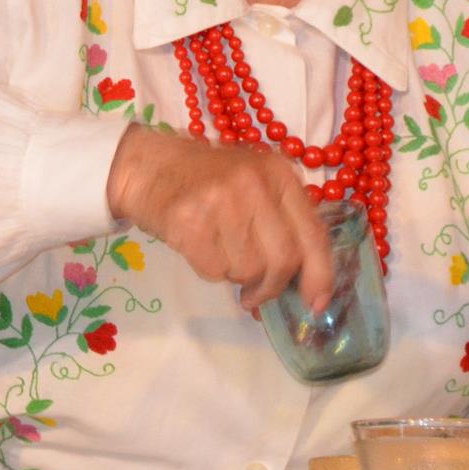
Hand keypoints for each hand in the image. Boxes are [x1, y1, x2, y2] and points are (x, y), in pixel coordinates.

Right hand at [104, 125, 333, 313]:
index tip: (316, 303)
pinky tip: (199, 248)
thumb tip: (309, 288)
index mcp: (278, 174)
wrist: (148, 167)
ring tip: (219, 254)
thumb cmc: (208, 180)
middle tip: (255, 294)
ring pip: (248, 269)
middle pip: (283, 260)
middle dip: (271, 287)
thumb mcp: (256, 184)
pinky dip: (209, 270)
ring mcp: (220, 202)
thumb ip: (285, 222)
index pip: (312, 234)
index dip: (319, 275)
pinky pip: (214, 271)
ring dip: (235, 275)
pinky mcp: (189, 222)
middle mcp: (254, 184)